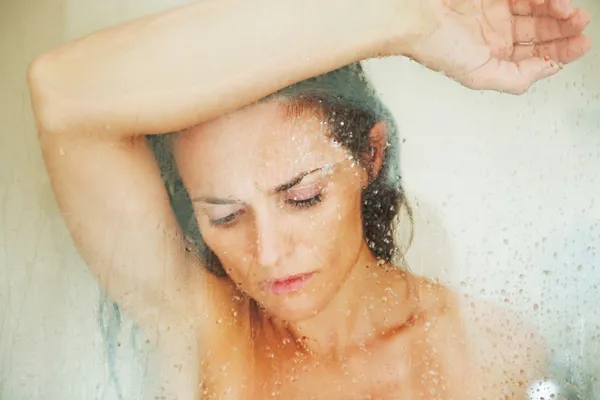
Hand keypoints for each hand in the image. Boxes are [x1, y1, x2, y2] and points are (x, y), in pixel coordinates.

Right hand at [403, 0, 590, 93]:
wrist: (414, 17)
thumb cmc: (435, 46)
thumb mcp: (480, 75)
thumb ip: (516, 79)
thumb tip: (546, 70)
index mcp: (491, 57)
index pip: (534, 55)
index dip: (559, 52)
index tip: (578, 47)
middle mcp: (495, 34)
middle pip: (540, 32)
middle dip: (564, 31)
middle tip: (580, 28)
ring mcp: (495, 10)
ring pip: (538, 10)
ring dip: (559, 13)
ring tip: (572, 14)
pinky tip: (555, 3)